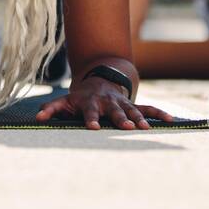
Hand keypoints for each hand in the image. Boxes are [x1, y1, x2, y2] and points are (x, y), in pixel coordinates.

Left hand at [36, 77, 175, 130]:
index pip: (91, 112)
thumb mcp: (65, 101)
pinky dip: (159, 113)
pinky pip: (148, 108)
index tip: (93, 128)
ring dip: (140, 118)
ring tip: (147, 128)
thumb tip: (36, 118)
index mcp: (92, 103)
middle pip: (115, 112)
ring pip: (133, 110)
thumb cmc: (80, 97)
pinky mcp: (134, 104)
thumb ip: (52, 109)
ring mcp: (123, 103)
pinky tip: (171, 120)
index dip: (91, 119)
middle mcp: (109, 103)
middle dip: (121, 119)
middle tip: (128, 128)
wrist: (99, 79)